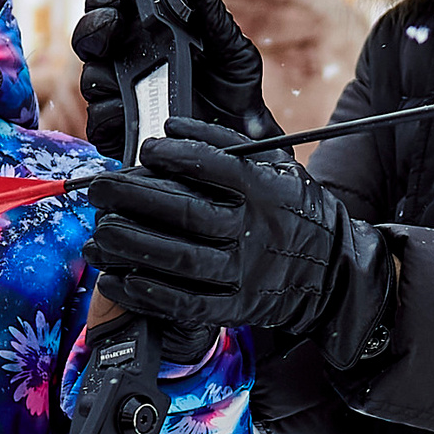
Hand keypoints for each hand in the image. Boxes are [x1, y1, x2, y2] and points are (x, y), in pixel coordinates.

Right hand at [71, 0, 266, 160]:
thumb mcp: (233, 50)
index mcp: (146, 35)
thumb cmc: (235, 91)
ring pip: (91, 78)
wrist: (242, 138)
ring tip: (127, 73)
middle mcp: (126, 62)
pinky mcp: (117, 132)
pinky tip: (131, 106)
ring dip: (104, 72)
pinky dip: (111, 111)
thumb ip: (215, 19)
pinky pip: (98, 120)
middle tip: (113, 24)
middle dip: (94, 27)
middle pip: (89, 39)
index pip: (112, 8)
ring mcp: (119, 96)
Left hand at [89, 118, 394, 362]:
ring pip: (177, 259)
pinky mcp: (236, 307)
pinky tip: (118, 280)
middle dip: (131, 198)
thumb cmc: (294, 211)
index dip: (172, 156)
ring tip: (98, 235)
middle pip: (183, 212)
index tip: (146, 152)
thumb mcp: (278, 167)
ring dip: (130, 245)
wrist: (334, 272)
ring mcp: (244, 273)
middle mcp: (254, 231)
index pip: (212, 167)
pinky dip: (147, 294)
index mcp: (265, 190)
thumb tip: (173, 126)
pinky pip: (185, 303)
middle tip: (99, 190)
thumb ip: (229, 142)